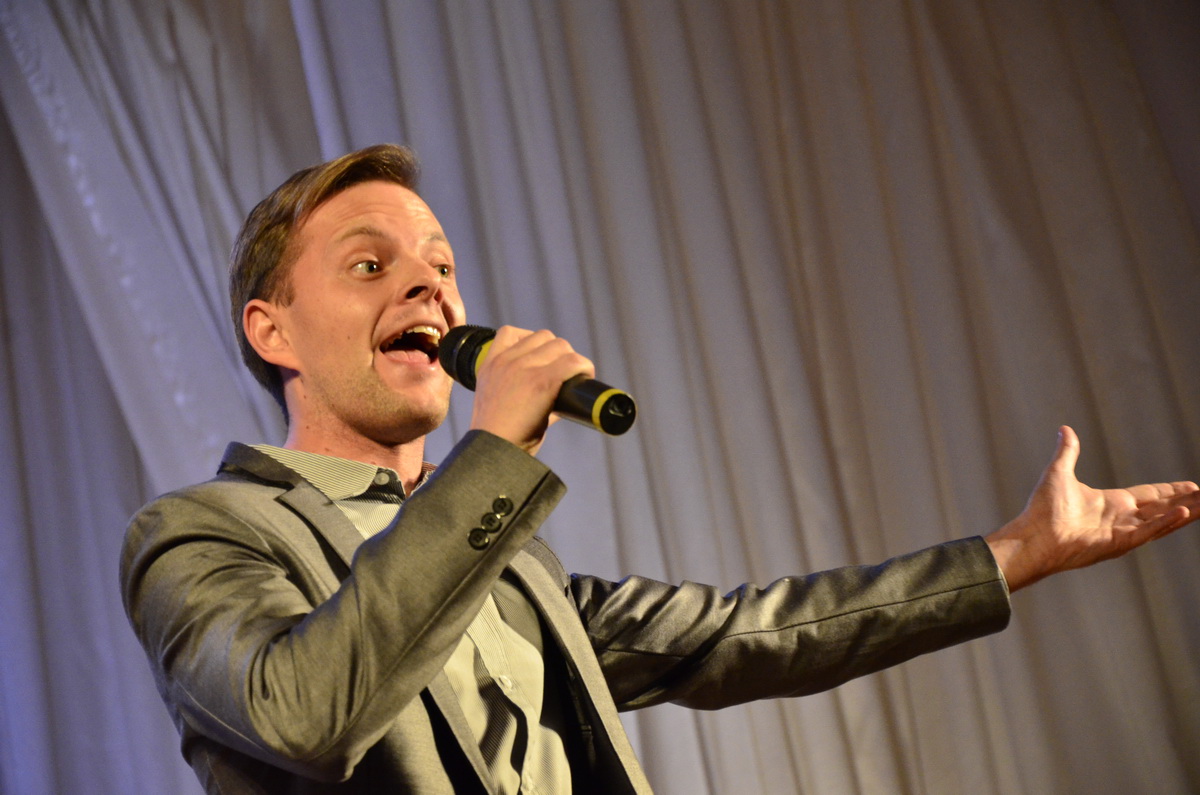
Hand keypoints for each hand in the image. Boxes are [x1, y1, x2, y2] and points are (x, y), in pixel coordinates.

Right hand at [468, 326, 594, 455]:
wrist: (494, 451)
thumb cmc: (499, 437)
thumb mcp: (496, 402)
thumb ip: (517, 392)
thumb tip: (554, 402)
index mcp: (490, 365)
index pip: (510, 332)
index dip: (531, 340)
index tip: (541, 357)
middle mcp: (506, 362)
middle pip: (543, 337)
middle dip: (557, 352)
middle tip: (565, 372)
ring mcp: (524, 369)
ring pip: (560, 345)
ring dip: (572, 358)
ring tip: (576, 375)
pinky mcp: (542, 381)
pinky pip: (572, 362)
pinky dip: (584, 367)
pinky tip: (586, 376)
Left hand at [986, 426, 1198, 591]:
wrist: (1032, 536)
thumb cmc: (1042, 510)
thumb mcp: (1058, 472)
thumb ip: (1068, 451)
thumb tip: (1065, 429)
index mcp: (1111, 503)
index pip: (1149, 495)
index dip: (1170, 490)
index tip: (1192, 486)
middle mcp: (1121, 518)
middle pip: (1162, 508)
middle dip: (1187, 502)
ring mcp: (1122, 532)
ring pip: (1162, 521)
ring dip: (1185, 512)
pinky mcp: (1119, 543)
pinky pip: (1147, 532)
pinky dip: (1165, 523)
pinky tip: (1183, 513)